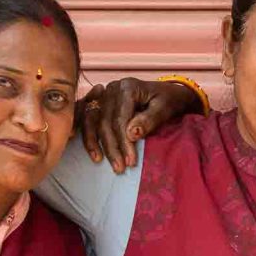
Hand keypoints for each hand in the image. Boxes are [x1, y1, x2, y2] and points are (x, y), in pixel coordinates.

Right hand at [75, 78, 204, 172]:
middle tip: (119, 168)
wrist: (167, 94)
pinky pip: (87, 118)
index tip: (130, 161)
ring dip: (94, 142)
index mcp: (128, 87)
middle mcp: (112, 89)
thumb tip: (131, 134)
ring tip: (99, 161)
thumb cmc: (168, 101)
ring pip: (92, 120)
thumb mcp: (164, 109)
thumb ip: (149, 120)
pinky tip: (90, 149)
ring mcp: (104, 95)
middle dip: (111, 146)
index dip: (123, 142)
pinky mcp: (100, 102)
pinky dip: (87, 134)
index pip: (120, 118)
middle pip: (105, 120)